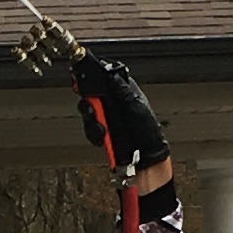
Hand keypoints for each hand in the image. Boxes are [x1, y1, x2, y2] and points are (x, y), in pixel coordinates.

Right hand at [71, 53, 167, 183]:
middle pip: (91, 94)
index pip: (104, 77)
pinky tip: (103, 137)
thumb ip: (122, 91)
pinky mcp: (101, 130)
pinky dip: (94, 134)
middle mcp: (113, 102)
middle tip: (93, 110)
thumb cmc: (149, 131)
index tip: (83, 77)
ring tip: (103, 129)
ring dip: (92, 122)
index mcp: (123, 92)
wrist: (147, 158)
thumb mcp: (137, 107)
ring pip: (88, 112)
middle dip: (89, 103)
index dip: (93, 75)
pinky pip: (89, 128)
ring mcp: (106, 116)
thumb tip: (111, 74)